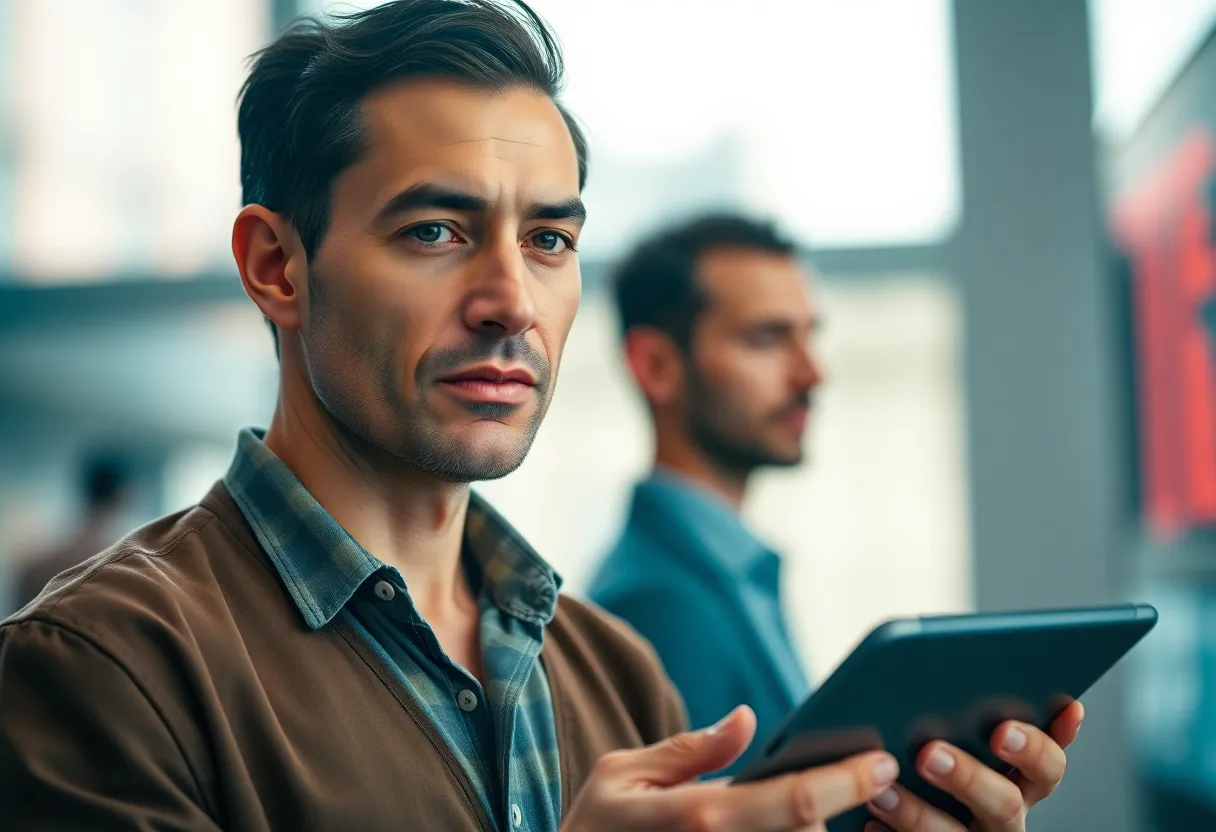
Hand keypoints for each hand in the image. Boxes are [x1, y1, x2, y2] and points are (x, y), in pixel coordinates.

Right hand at [562, 706, 899, 831]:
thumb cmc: (592, 830)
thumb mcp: (623, 774)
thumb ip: (690, 750)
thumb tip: (748, 718)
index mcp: (700, 817)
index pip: (795, 800)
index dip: (847, 780)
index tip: (881, 762)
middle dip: (843, 813)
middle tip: (870, 786)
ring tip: (845, 810)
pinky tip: (803, 829)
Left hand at [863, 701, 1083, 831]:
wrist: (908, 826)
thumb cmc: (930, 752)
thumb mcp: (957, 734)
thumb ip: (962, 715)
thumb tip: (935, 674)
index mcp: (1020, 782)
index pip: (1047, 767)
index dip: (1036, 747)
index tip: (1005, 727)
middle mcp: (1002, 816)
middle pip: (1005, 803)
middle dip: (968, 777)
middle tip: (929, 754)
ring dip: (916, 813)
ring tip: (882, 792)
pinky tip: (869, 823)